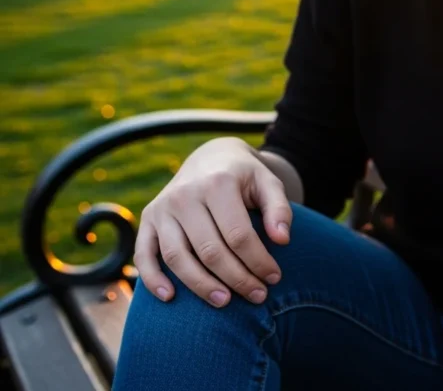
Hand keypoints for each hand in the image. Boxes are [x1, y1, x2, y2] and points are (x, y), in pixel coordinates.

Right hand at [135, 137, 291, 307]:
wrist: (210, 157)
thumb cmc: (244, 177)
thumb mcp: (268, 182)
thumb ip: (279, 209)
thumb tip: (282, 240)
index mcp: (218, 184)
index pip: (238, 235)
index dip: (258, 261)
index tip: (274, 278)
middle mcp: (185, 195)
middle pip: (210, 250)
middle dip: (236, 278)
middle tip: (258, 296)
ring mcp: (162, 208)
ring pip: (177, 257)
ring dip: (201, 285)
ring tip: (224, 302)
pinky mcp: (148, 219)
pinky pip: (144, 253)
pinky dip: (152, 278)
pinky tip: (170, 298)